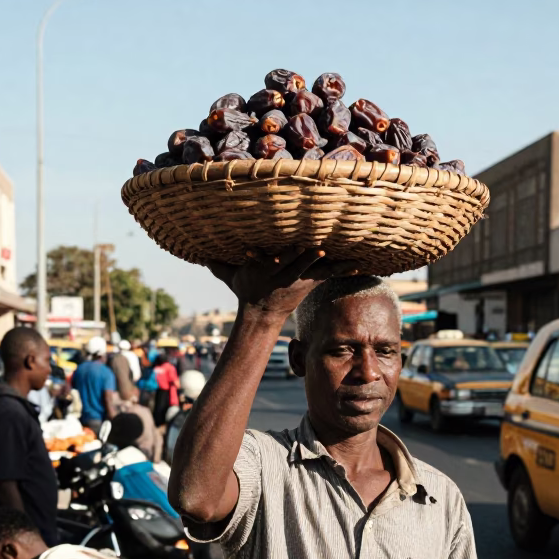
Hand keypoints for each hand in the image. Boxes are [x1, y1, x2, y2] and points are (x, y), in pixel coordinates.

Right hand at [208, 246, 359, 320]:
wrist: (262, 313)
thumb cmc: (247, 289)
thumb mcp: (231, 278)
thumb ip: (217, 265)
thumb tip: (197, 255)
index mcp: (269, 269)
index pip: (278, 259)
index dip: (287, 254)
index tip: (296, 245)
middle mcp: (286, 274)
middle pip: (300, 262)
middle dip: (310, 254)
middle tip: (321, 246)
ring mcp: (301, 279)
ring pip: (319, 268)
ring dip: (333, 262)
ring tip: (351, 256)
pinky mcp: (311, 282)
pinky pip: (330, 274)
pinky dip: (345, 269)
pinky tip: (361, 265)